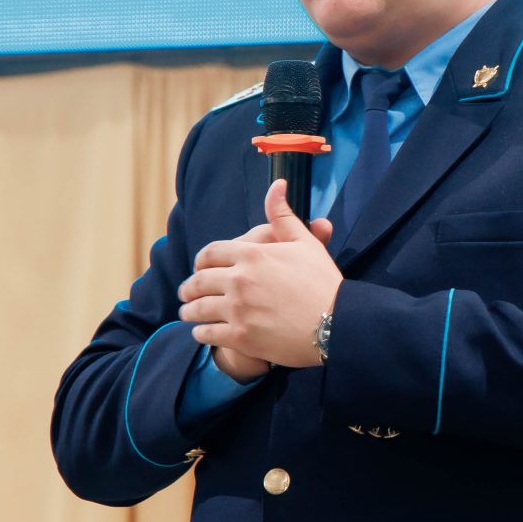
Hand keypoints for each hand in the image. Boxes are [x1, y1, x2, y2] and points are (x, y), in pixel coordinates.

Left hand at [180, 180, 339, 370]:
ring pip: (198, 309)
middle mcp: (239, 280)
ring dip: (189, 311)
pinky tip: (201, 332)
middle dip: (188, 288)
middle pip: (198, 281)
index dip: (200, 261)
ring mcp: (238, 309)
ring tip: (187, 313)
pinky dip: (200, 332)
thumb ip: (283, 215)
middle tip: (185, 294)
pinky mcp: (240, 336)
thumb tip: (277, 184)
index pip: (209, 253)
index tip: (198, 268)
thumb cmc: (323, 282)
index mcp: (251, 254)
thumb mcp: (304, 243)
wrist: (336, 324)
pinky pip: (207, 333)